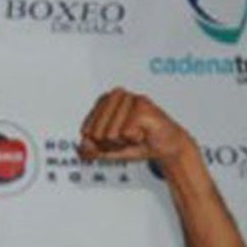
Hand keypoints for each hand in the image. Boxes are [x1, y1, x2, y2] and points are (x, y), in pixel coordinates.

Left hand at [78, 88, 194, 164]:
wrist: (165, 146)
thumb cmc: (137, 143)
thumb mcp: (108, 150)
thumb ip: (91, 149)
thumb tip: (81, 146)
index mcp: (102, 102)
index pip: (85, 131)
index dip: (100, 143)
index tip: (114, 139)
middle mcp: (114, 96)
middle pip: (95, 133)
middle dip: (111, 144)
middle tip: (127, 138)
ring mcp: (128, 99)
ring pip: (110, 134)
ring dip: (124, 142)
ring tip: (136, 134)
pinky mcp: (142, 105)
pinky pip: (125, 132)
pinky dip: (135, 139)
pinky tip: (144, 132)